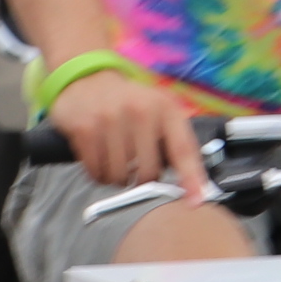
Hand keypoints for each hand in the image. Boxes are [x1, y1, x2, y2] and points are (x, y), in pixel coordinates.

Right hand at [55, 66, 208, 199]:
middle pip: (148, 172)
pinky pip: (96, 172)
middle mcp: (139, 111)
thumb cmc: (131, 103)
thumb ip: (177, 143)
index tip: (195, 202)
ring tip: (117, 160)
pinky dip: (99, 174)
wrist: (87, 78)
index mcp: (165, 107)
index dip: (191, 178)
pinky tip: (100, 159)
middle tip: (137, 168)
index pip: (182, 149)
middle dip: (143, 179)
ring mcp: (109, 119)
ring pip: (119, 176)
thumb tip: (196, 190)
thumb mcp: (160, 111)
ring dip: (118, 178)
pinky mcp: (84, 128)